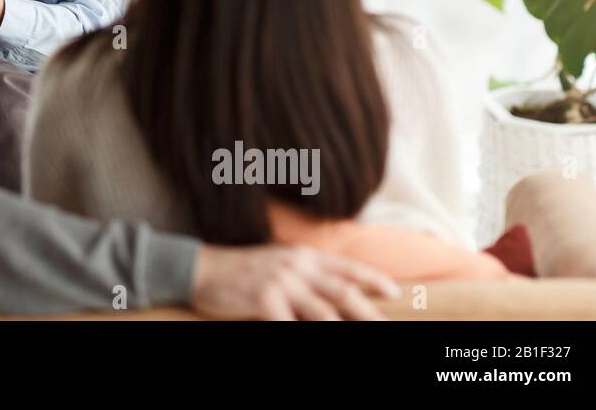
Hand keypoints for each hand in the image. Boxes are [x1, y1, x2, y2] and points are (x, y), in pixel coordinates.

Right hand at [192, 243, 398, 320]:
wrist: (202, 267)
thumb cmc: (242, 270)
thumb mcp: (278, 262)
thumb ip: (305, 273)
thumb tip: (334, 291)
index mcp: (302, 256)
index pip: (346, 268)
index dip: (372, 279)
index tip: (394, 291)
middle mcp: (296, 266)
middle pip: (343, 291)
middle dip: (369, 311)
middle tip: (387, 325)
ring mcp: (280, 282)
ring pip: (324, 310)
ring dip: (344, 327)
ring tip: (363, 337)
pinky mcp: (264, 298)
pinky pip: (289, 324)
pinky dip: (302, 333)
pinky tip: (310, 340)